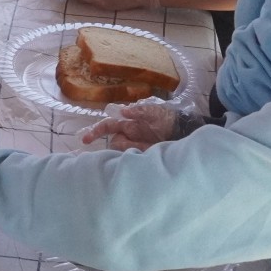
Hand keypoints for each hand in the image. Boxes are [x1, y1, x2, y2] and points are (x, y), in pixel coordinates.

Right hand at [82, 99, 200, 150]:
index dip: (96, 131)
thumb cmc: (167, 118)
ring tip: (146, 147)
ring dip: (129, 151)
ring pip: (123, 151)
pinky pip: (133, 158)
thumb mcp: (154, 111)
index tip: (86, 140)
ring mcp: (136, 146)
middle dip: (120, 145)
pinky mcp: (144, 155)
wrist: (185, 131)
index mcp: (129, 123)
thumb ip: (139, 111)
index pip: (108, 126)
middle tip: (134, 146)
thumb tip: (123, 111)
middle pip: (115, 141)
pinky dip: (135, 158)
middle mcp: (129, 135)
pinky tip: (147, 153)